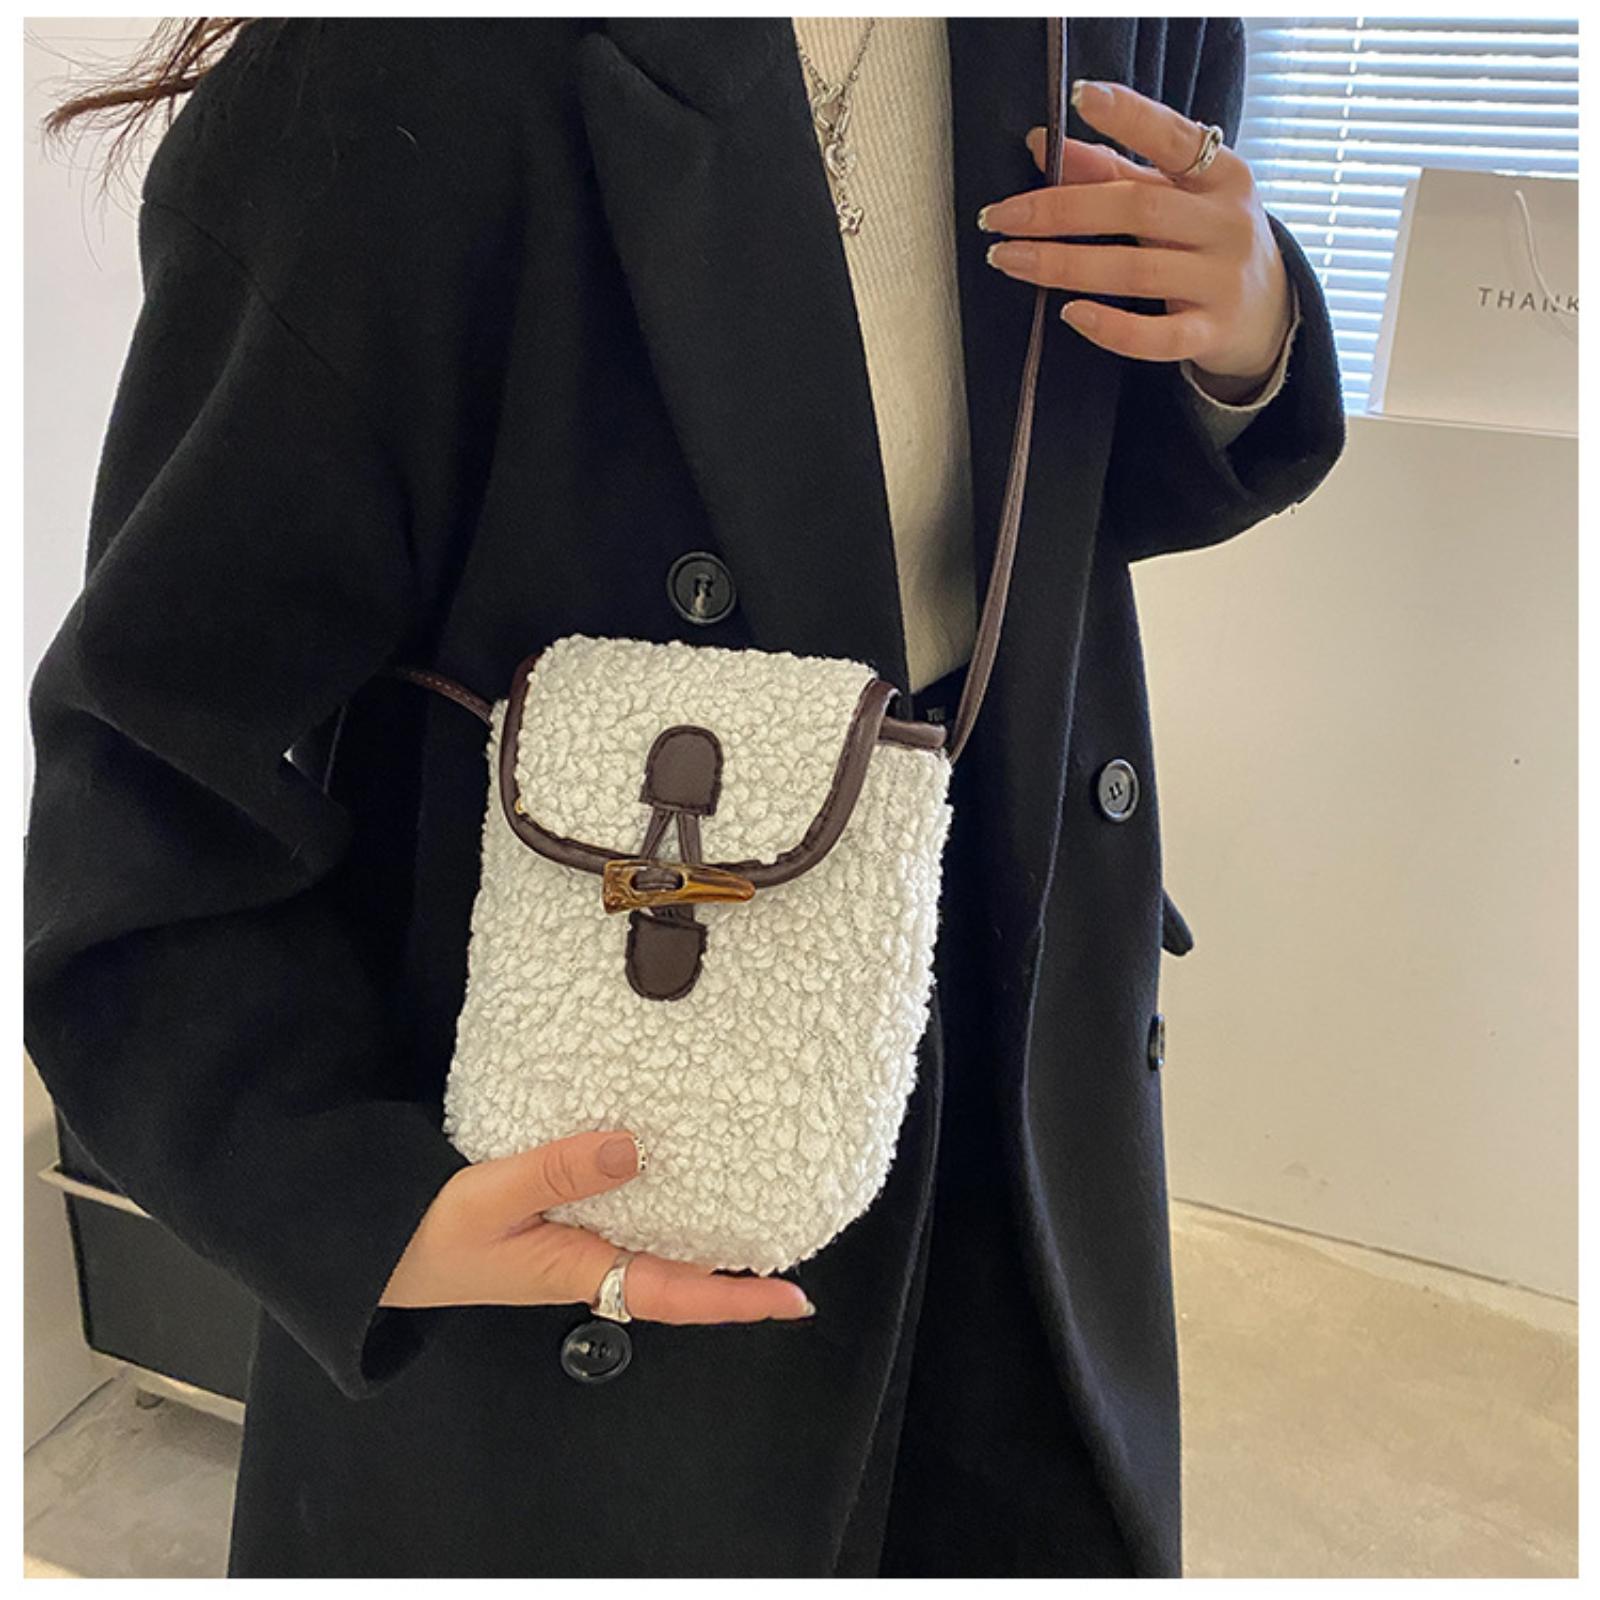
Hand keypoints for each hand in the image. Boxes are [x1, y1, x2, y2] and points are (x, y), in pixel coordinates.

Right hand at [380, 1129, 814, 1322]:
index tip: (795, 1300)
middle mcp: (587, 1266)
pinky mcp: (554, 1227)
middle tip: (792, 1246)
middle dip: (734, 1273)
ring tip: (753, 1207)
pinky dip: (659, 1205)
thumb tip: (635, 1149)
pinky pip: (622, 1221)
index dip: (737, 1298)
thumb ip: (559, 1171)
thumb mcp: (490, 1196)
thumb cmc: (427, 1232)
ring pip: (654, 1249)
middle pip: (677, 1277)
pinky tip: (673, 1175)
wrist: (372, 1249)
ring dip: (702, 1238)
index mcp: (580, 1270)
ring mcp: (571, 1249)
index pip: (676, 1293)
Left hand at [977, 79, 1292, 396]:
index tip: (1079, 98)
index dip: (1129, 116)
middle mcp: (1226, 224)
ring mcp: (1220, 282)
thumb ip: (1110, 170)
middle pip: (1137, 209)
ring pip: (1136, 273)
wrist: (1268, 313)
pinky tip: (1068, 314)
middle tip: (999, 217)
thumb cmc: (1205, 241)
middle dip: (1060, 210)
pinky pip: (1155, 338)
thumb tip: (1042, 143)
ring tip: (1009, 260)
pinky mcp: (1209, 334)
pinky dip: (1110, 328)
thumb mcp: (1172, 196)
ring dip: (1064, 265)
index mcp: (1221, 174)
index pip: (1173, 137)